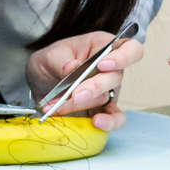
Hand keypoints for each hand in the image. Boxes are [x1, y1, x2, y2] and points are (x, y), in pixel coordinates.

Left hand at [27, 29, 142, 131]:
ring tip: (60, 107)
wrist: (40, 83)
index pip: (130, 49)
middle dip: (94, 87)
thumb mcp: (50, 55)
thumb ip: (60, 61)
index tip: (102, 65)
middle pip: (116, 77)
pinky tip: (95, 123)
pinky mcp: (103, 110)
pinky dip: (109, 122)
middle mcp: (111, 69)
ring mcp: (109, 90)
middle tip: (75, 95)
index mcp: (103, 46)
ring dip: (82, 104)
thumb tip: (73, 68)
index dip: (123, 57)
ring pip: (106, 98)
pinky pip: (115, 118)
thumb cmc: (50, 62)